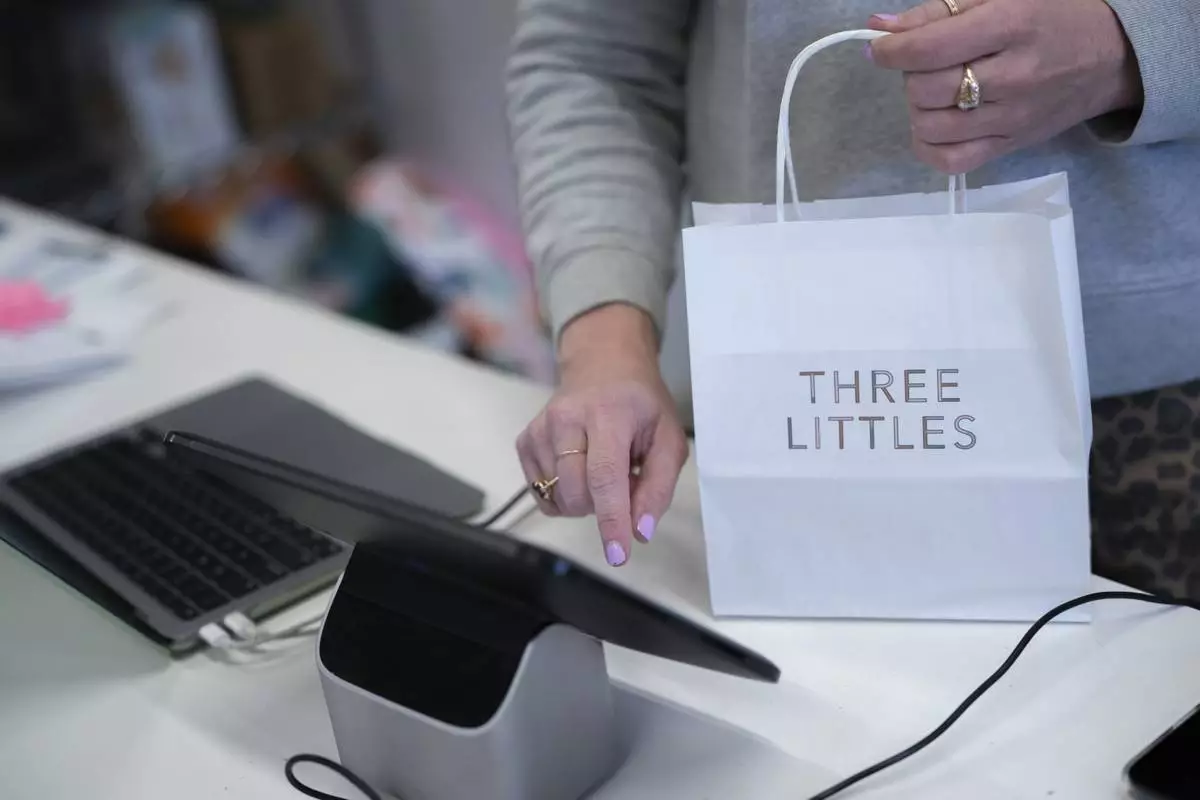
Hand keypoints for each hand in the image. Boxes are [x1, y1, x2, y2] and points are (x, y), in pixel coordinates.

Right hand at [516, 304, 688, 566]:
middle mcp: (566, 419)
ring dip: (584, 501)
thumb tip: (640, 531)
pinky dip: (563, 495)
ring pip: (557, 498)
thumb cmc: (641, 404)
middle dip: (603, 507)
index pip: (605, 477)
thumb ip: (659, 486)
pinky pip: (541, 494)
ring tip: (601, 469)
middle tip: (624, 481)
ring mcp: (540, 429)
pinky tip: (578, 470)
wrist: (603, 362)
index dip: (612, 520)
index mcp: (608, 415)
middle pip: (577, 494)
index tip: (618, 554)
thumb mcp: (668, 439)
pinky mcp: (525, 440)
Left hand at [866, 0, 1142, 172]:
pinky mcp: (1012, 145)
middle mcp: (1013, 75)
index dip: (890, 51)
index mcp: (1011, 24)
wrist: (1112, 53)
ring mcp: (1013, 117)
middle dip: (911, 74)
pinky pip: (951, 161)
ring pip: (930, 127)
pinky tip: (936, 124)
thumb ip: (937, 10)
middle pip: (924, 89)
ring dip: (918, 108)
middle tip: (928, 62)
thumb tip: (880, 29)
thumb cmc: (1052, 13)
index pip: (928, 49)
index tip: (881, 48)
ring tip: (936, 90)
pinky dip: (930, 145)